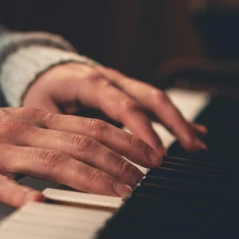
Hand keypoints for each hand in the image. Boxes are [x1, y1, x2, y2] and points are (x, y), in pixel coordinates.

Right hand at [0, 107, 162, 207]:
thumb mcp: (23, 132)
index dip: (125, 141)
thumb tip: (104, 154)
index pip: (90, 126)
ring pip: (50, 163)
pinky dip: (23, 195)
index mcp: (36, 119)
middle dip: (117, 162)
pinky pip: (2, 186)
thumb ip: (58, 139)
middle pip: (78, 143)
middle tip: (142, 182)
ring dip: (89, 179)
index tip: (152, 157)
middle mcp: (21, 130)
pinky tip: (43, 205)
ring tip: (116, 194)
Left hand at [22, 63, 206, 154]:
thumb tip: (74, 167)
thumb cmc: (40, 95)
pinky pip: (156, 106)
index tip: (156, 154)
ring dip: (179, 122)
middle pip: (149, 98)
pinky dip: (175, 120)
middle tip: (189, 148)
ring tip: (198, 145)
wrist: (43, 72)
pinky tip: (196, 135)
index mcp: (88, 81)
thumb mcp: (40, 114)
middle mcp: (110, 79)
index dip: (142, 130)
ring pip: (157, 101)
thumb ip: (59, 135)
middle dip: (173, 123)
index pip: (122, 105)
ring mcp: (122, 85)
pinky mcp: (129, 94)